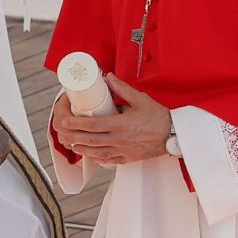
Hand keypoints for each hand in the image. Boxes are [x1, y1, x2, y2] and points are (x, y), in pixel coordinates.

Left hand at [51, 74, 172, 165]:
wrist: (174, 135)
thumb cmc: (158, 116)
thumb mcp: (140, 99)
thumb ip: (122, 88)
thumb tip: (108, 76)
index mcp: (120, 125)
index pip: (92, 125)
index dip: (76, 123)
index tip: (65, 120)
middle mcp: (119, 140)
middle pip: (90, 140)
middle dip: (74, 136)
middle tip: (63, 132)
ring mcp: (123, 151)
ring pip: (97, 153)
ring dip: (82, 149)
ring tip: (72, 144)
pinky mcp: (128, 158)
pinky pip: (108, 160)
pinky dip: (97, 158)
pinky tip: (91, 155)